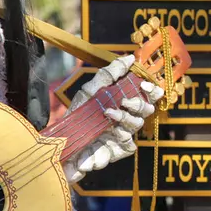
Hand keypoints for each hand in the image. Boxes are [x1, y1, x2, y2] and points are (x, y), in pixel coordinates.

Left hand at [63, 54, 163, 182]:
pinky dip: (116, 143)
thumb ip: (110, 74)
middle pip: (146, 110)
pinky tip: (104, 139)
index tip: (145, 84)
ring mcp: (122, 136)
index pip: (147, 95)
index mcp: (122, 103)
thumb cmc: (77, 115)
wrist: (59, 142)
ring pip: (136, 126)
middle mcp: (126, 118)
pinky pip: (127, 147)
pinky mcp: (117, 152)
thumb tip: (130, 58)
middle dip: (138, 104)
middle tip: (124, 102)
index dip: (151, 89)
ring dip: (124, 119)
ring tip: (107, 115)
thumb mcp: (90, 91)